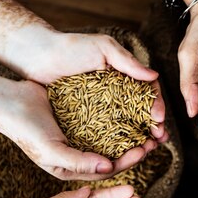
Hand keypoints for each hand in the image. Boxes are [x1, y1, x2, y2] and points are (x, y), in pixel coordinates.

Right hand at [0, 80, 162, 180]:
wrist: (7, 101)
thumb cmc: (24, 129)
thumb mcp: (50, 150)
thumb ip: (79, 161)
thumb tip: (108, 167)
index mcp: (73, 168)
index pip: (107, 169)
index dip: (128, 161)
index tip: (144, 149)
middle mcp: (80, 155)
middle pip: (115, 155)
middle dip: (135, 149)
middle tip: (155, 139)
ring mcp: (80, 137)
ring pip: (113, 139)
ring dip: (131, 134)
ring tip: (149, 126)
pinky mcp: (81, 120)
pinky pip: (105, 122)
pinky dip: (120, 118)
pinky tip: (133, 110)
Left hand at [26, 31, 166, 142]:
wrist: (37, 56)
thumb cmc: (71, 46)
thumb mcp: (103, 48)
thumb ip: (128, 62)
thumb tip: (154, 76)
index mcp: (125, 76)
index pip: (148, 93)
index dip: (156, 106)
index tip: (159, 119)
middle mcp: (117, 93)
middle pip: (141, 112)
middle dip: (153, 126)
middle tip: (160, 138)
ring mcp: (103, 107)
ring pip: (127, 124)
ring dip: (140, 137)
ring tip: (147, 148)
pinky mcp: (88, 117)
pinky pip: (106, 131)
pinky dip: (117, 141)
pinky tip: (124, 151)